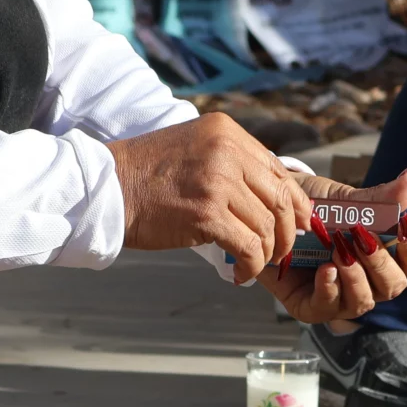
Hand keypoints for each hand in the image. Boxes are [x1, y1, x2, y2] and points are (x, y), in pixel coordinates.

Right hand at [107, 113, 309, 282]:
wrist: (106, 189)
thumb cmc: (146, 175)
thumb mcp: (194, 148)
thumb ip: (230, 162)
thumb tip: (269, 195)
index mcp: (227, 132)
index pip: (278, 170)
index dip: (296, 202)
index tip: (300, 223)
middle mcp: (227, 151)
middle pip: (280, 198)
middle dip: (287, 232)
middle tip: (281, 251)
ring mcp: (218, 181)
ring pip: (266, 226)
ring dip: (266, 253)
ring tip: (254, 264)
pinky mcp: (207, 213)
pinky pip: (248, 247)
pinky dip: (250, 266)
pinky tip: (239, 274)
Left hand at [258, 166, 406, 322]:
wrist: (269, 214)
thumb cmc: (314, 210)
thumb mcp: (346, 201)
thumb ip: (380, 198)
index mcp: (383, 254)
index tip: (406, 226)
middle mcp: (367, 280)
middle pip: (394, 286)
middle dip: (380, 262)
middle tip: (361, 238)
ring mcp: (341, 297)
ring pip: (364, 301)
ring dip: (355, 277)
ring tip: (340, 252)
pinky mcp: (312, 307)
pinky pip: (329, 307)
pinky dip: (330, 288)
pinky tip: (325, 270)